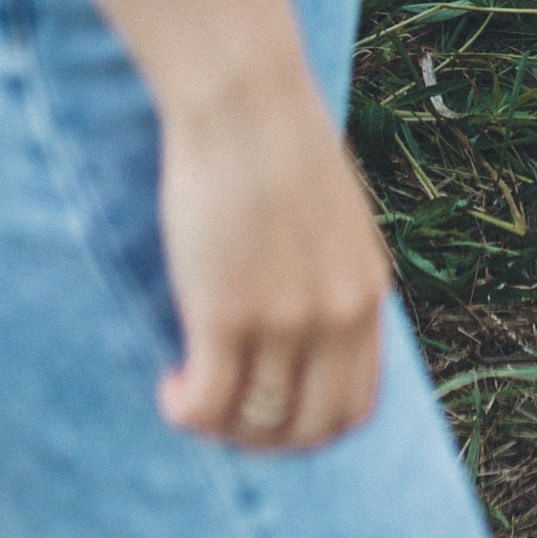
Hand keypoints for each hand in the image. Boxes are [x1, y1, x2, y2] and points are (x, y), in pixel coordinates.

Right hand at [155, 56, 390, 452]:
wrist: (245, 97)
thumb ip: (329, 279)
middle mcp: (334, 316)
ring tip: (189, 395)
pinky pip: (208, 402)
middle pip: (307, 429)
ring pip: (254, 420)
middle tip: (222, 417)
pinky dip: (187, 411)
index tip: (268, 416)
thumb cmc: (276, 144)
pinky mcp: (226, 311)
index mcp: (365, 294)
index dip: (308, 430)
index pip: (354, 407)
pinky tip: (171, 390)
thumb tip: (307, 335)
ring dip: (218, 425)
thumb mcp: (333, 220)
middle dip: (263, 441)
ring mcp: (284, 318)